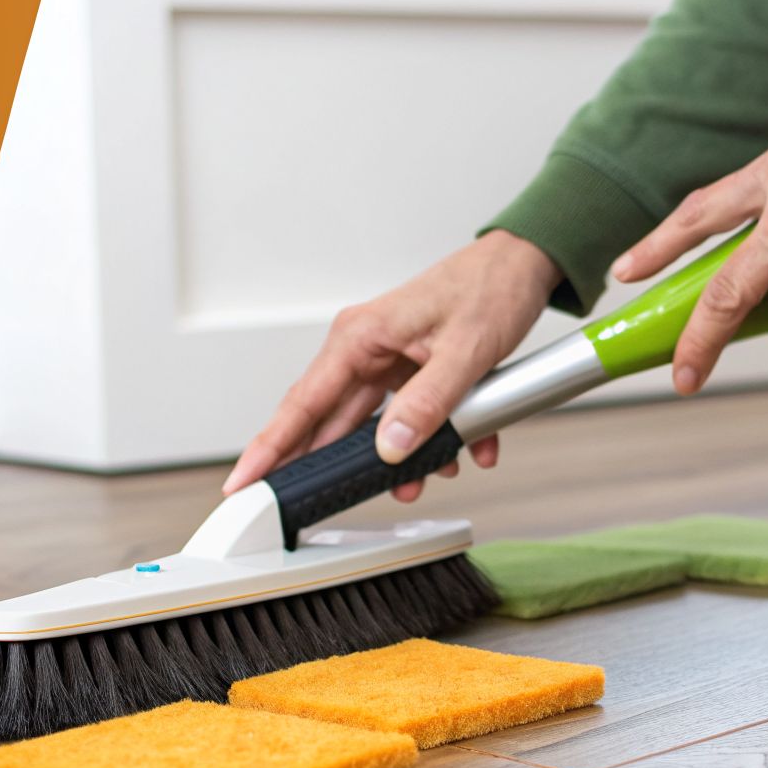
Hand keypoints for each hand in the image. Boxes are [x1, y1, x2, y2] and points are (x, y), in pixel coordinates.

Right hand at [223, 230, 559, 501]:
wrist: (524, 265)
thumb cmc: (491, 288)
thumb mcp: (464, 352)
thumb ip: (427, 404)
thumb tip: (390, 449)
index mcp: (360, 337)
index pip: (302, 403)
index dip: (270, 448)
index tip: (243, 482)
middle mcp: (364, 349)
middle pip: (331, 423)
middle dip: (339, 466)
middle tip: (318, 503)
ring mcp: (388, 361)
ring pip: (376, 427)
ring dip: (401, 456)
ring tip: (425, 478)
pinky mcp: (411, 371)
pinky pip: (410, 417)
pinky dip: (436, 438)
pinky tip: (465, 450)